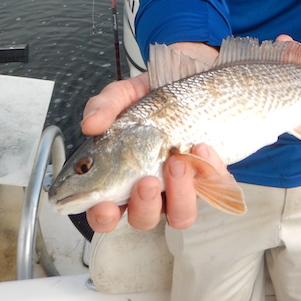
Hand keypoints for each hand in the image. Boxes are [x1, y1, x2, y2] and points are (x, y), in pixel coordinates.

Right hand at [81, 76, 227, 232]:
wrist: (191, 81)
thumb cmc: (153, 99)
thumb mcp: (125, 94)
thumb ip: (105, 106)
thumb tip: (90, 124)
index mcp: (120, 176)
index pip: (105, 211)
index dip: (103, 216)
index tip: (106, 206)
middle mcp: (149, 188)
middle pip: (142, 219)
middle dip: (144, 206)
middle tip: (146, 181)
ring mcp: (179, 187)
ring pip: (180, 214)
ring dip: (179, 194)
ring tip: (176, 161)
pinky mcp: (207, 178)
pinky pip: (211, 188)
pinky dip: (207, 170)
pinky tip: (200, 147)